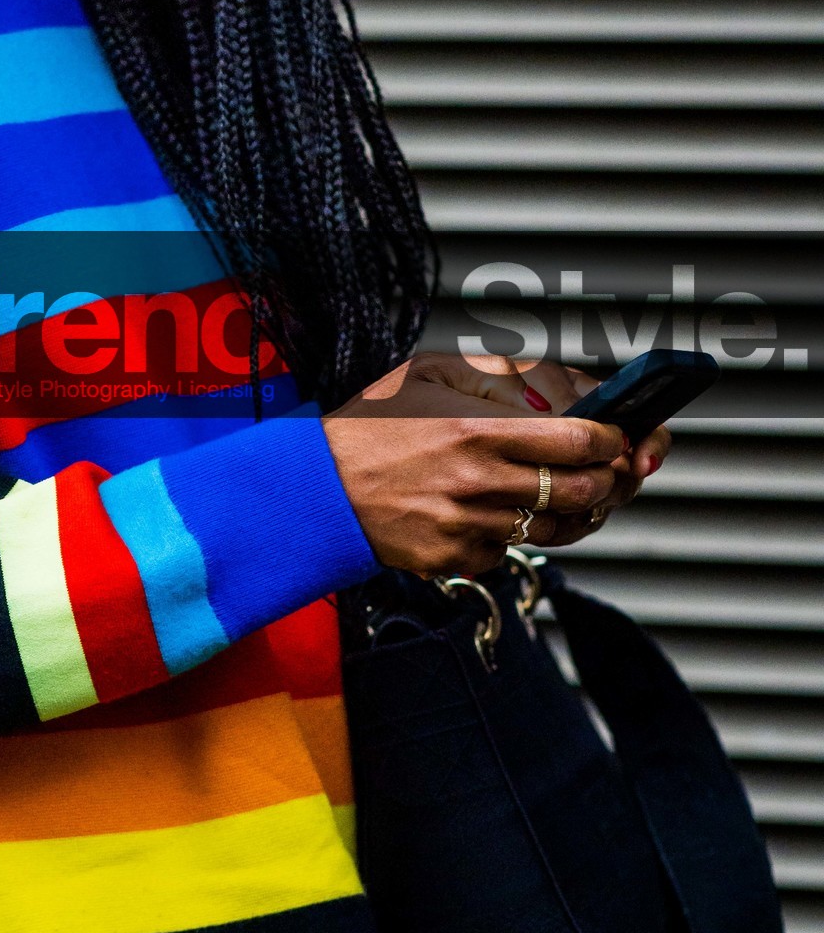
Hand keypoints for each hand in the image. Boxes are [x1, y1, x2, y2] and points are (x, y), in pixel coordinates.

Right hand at [323, 352, 653, 576]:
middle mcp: (481, 483)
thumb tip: (558, 398)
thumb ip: (499, 377)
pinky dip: (516, 534)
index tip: (616, 435)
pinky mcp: (457, 559)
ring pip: (558, 529)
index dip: (613, 438)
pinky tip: (499, 511)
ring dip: (574, 511)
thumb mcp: (430, 373)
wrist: (317, 487)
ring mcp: (471, 527)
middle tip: (605, 468)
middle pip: (585, 491)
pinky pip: (511, 551)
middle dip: (609, 478)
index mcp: (480, 430)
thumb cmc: (374, 424)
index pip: (582, 440)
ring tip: (564, 491)